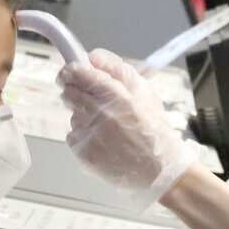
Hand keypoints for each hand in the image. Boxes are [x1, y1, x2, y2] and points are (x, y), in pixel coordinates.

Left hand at [58, 49, 198, 210]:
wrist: (159, 172)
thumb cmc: (155, 131)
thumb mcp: (145, 93)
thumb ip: (117, 71)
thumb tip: (91, 57)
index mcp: (118, 97)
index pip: (79, 74)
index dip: (70, 70)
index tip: (69, 72)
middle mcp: (101, 116)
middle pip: (69, 93)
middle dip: (75, 92)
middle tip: (90, 101)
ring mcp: (91, 136)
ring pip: (72, 115)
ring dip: (84, 117)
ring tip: (107, 128)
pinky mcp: (84, 154)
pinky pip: (72, 136)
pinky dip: (84, 137)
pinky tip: (103, 143)